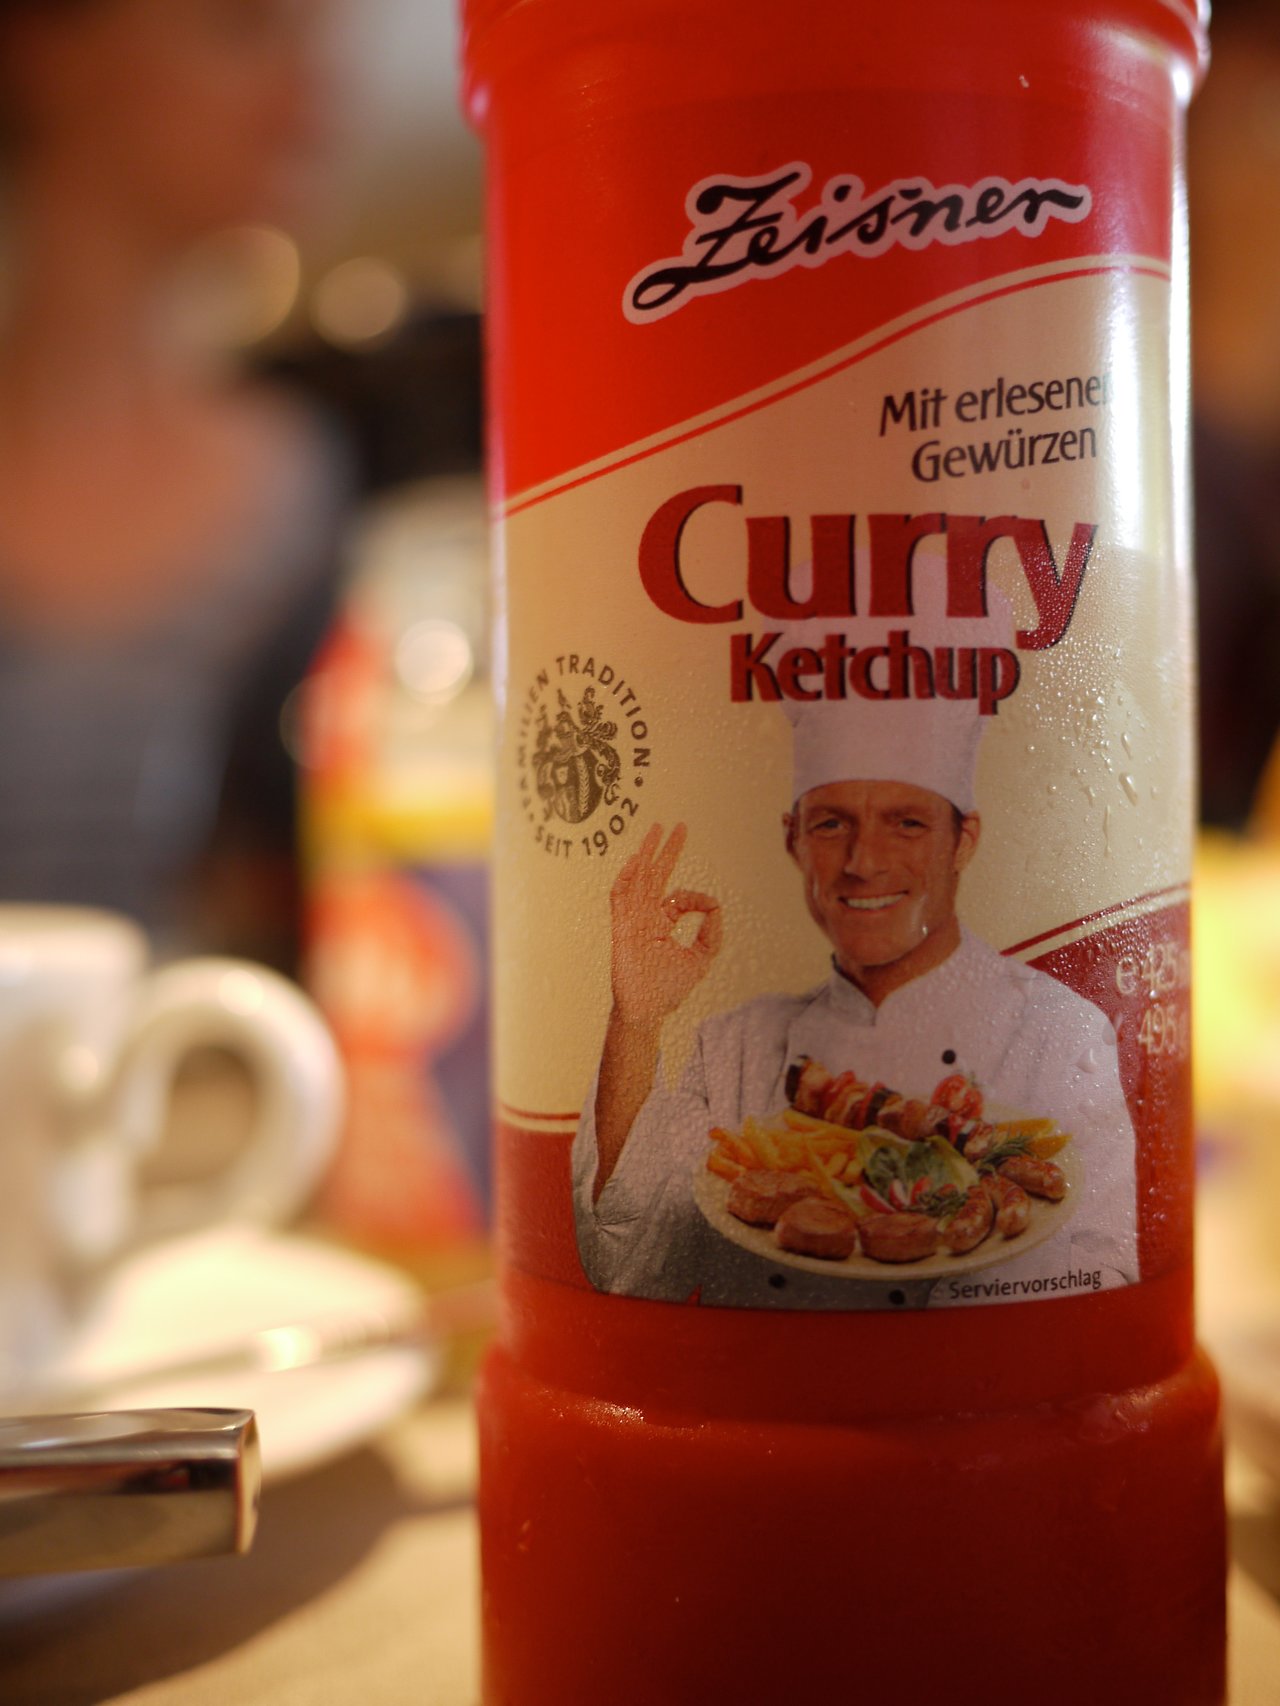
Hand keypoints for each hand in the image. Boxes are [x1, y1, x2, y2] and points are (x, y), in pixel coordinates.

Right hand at [609, 823, 721, 1029]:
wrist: (647, 1009)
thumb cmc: (668, 989)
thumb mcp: (701, 958)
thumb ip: (711, 932)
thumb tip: (716, 905)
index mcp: (661, 923)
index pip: (678, 896)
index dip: (696, 897)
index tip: (706, 906)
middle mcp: (645, 916)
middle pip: (654, 875)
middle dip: (666, 851)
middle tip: (675, 826)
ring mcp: (631, 920)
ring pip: (638, 878)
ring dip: (646, 854)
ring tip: (656, 830)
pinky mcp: (621, 928)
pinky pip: (619, 897)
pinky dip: (626, 878)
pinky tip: (635, 861)